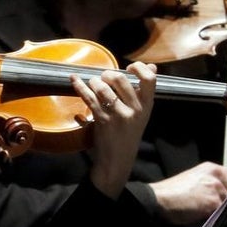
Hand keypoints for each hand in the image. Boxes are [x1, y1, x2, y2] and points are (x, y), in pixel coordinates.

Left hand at [70, 61, 156, 198]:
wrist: (118, 159)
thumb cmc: (129, 132)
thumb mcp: (141, 113)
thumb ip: (144, 90)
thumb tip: (152, 67)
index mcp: (147, 105)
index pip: (149, 80)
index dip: (138, 68)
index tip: (128, 68)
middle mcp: (135, 110)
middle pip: (120, 79)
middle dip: (108, 74)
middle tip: (103, 78)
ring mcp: (118, 116)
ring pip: (103, 88)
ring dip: (93, 82)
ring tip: (92, 83)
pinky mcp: (102, 121)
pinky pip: (89, 98)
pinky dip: (80, 86)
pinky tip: (74, 80)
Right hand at [149, 161, 226, 224]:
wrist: (159, 199)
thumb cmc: (173, 192)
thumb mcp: (196, 180)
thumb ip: (214, 183)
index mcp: (212, 167)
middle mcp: (216, 174)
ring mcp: (216, 187)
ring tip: (218, 214)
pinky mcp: (213, 201)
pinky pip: (226, 212)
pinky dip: (222, 217)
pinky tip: (214, 218)